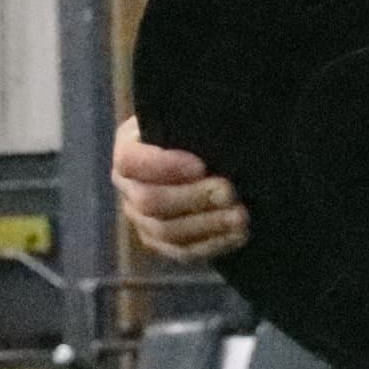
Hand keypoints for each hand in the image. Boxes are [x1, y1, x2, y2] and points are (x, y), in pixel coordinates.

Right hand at [115, 117, 247, 261]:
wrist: (206, 156)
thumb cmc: (197, 129)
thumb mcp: (190, 117)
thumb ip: (194, 121)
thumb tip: (216, 123)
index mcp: (128, 147)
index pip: (131, 160)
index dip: (164, 166)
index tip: (201, 165)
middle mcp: (127, 185)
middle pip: (149, 201)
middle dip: (193, 198)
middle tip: (230, 191)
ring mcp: (141, 219)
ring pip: (165, 232)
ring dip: (206, 225)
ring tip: (241, 216)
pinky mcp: (161, 243)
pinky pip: (181, 252)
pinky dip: (212, 245)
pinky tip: (239, 235)